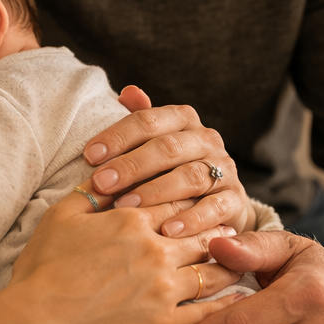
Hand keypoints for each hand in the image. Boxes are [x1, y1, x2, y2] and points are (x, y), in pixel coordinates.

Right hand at [0, 188, 243, 323]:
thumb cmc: (43, 270)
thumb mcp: (60, 217)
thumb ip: (89, 193)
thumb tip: (106, 174)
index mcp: (131, 220)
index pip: (174, 202)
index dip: (190, 201)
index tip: (204, 200)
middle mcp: (155, 250)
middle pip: (200, 233)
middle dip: (217, 229)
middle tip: (231, 228)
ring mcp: (164, 289)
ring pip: (212, 270)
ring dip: (228, 264)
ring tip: (239, 261)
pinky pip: (209, 313)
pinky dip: (229, 306)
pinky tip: (241, 302)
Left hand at [83, 87, 251, 235]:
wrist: (217, 202)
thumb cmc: (172, 169)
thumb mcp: (155, 142)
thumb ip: (140, 119)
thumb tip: (128, 92)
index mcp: (183, 120)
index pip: (147, 121)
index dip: (117, 136)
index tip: (89, 156)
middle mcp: (207, 140)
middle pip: (167, 147)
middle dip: (130, 166)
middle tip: (100, 183)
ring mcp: (225, 169)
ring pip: (189, 176)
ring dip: (155, 192)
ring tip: (126, 207)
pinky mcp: (235, 200)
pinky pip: (214, 209)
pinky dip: (191, 220)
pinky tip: (166, 230)